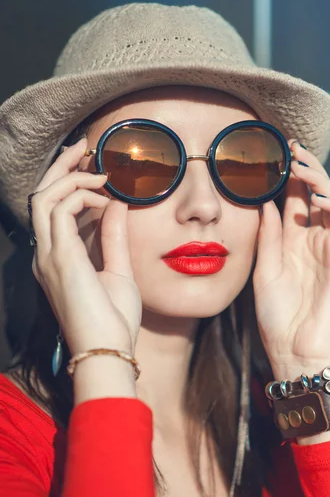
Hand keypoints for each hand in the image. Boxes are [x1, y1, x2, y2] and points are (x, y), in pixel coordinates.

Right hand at [30, 138, 141, 357]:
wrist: (108, 349)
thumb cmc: (113, 319)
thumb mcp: (118, 271)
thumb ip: (114, 238)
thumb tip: (118, 205)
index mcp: (58, 259)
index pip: (53, 210)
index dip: (68, 183)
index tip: (94, 169)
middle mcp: (47, 254)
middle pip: (42, 196)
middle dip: (61, 167)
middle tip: (84, 147)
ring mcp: (49, 254)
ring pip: (45, 197)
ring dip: (72, 177)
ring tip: (100, 171)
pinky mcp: (59, 255)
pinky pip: (61, 209)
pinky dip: (81, 196)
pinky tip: (104, 199)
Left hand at [253, 140, 329, 380]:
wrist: (294, 351)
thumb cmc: (277, 317)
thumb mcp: (264, 270)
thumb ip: (267, 237)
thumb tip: (263, 202)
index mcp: (293, 243)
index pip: (294, 201)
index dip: (289, 178)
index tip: (277, 153)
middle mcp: (313, 242)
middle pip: (314, 197)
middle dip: (306, 171)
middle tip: (293, 148)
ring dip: (321, 182)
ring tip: (303, 164)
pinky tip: (319, 195)